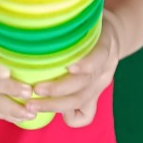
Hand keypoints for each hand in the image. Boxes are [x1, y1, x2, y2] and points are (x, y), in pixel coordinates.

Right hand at [30, 12, 122, 127]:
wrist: (114, 28)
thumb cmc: (86, 52)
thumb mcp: (78, 74)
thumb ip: (61, 88)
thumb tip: (28, 96)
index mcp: (91, 92)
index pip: (81, 115)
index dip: (60, 113)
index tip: (32, 111)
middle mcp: (99, 82)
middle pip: (79, 99)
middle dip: (52, 104)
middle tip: (29, 104)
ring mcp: (104, 64)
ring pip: (85, 82)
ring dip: (61, 88)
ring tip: (38, 88)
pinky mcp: (107, 45)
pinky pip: (98, 58)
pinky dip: (85, 64)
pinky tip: (70, 65)